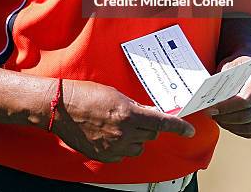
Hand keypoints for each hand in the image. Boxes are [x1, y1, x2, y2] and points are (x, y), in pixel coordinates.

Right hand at [52, 80, 194, 162]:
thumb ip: (134, 106)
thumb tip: (148, 113)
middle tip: (138, 116)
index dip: (178, 127)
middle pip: (151, 134)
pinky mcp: (104, 155)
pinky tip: (111, 134)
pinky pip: (123, 154)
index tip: (189, 130)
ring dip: (136, 136)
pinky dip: (122, 145)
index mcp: (128, 114)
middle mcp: (124, 133)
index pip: (161, 123)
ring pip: (138, 146)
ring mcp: (114, 147)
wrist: (62, 107)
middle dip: (149, 126)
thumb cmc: (85, 95)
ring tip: (120, 124)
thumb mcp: (114, 94)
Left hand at [208, 56, 250, 137]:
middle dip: (227, 117)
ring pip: (250, 127)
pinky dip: (236, 130)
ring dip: (230, 125)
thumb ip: (223, 82)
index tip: (212, 108)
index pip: (246, 100)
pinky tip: (225, 123)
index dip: (227, 107)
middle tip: (210, 114)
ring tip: (216, 118)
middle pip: (248, 116)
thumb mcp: (230, 67)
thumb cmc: (238, 66)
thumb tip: (210, 99)